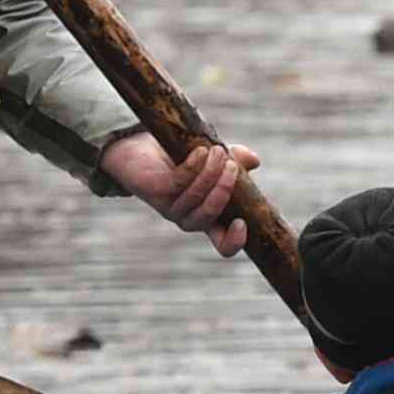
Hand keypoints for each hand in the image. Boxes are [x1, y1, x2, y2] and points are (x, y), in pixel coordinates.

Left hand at [103, 125, 259, 256]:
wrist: (139, 150)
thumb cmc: (181, 158)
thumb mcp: (214, 159)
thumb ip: (235, 160)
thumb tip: (254, 160)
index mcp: (207, 217)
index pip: (221, 244)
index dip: (233, 241)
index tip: (242, 222)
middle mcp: (188, 217)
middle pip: (209, 216)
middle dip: (224, 190)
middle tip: (231, 165)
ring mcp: (170, 206)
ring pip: (195, 196)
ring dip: (211, 172)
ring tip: (218, 151)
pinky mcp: (155, 191)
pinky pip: (178, 182)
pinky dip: (193, 166)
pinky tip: (200, 151)